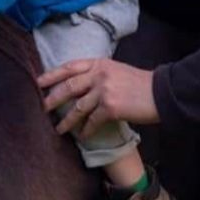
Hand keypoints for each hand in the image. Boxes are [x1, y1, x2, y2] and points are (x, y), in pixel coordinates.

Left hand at [37, 57, 158, 137]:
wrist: (161, 92)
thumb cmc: (140, 83)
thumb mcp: (116, 70)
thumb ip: (99, 74)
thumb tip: (80, 85)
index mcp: (99, 63)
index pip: (70, 67)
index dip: (52, 75)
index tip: (38, 82)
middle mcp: (99, 74)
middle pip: (68, 86)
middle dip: (53, 98)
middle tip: (41, 108)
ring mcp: (104, 90)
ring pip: (78, 107)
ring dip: (66, 120)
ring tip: (58, 129)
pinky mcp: (110, 107)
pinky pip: (92, 121)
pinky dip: (85, 130)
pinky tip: (82, 136)